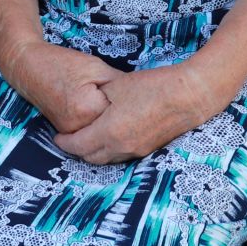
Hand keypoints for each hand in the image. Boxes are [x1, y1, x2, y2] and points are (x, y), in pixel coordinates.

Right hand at [0, 38, 121, 135]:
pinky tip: (97, 109)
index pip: (121, 112)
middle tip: (123, 100)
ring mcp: (68, 132)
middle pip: (110, 125)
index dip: (128, 101)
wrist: (28, 66)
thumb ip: (118, 85)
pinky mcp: (64, 131)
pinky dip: (95, 122)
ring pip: (99, 131)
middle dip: (119, 115)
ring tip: (109, 104)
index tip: (133, 94)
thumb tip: (139, 97)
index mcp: (88, 109)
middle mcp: (77, 127)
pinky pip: (87, 130)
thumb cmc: (62, 63)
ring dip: (107, 121)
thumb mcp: (96, 68)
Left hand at [53, 65, 215, 164]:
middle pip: (90, 157)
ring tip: (88, 137)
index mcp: (109, 132)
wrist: (188, 95)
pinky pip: (121, 155)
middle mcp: (121, 147)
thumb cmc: (152, 86)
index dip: (64, 141)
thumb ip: (98, 99)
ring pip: (107, 159)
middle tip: (70, 138)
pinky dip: (110, 150)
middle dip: (77, 149)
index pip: (78, 145)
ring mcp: (136, 151)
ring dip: (94, 151)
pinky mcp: (149, 149)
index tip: (57, 136)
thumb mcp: (117, 86)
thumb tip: (87, 104)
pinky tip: (111, 136)